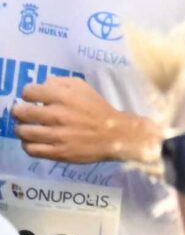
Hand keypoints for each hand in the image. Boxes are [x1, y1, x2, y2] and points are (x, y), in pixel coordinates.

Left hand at [9, 76, 148, 164]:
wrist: (114, 134)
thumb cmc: (98, 109)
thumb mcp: (84, 88)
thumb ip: (62, 82)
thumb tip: (44, 83)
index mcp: (63, 97)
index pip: (29, 92)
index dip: (28, 94)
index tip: (32, 98)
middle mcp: (56, 115)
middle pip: (21, 112)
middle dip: (20, 112)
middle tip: (25, 114)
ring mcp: (55, 135)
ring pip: (22, 132)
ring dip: (22, 129)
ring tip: (28, 128)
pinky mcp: (56, 152)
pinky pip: (30, 149)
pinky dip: (28, 144)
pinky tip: (34, 141)